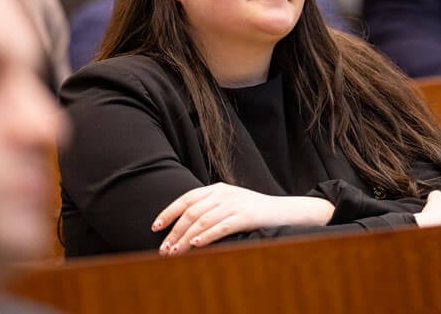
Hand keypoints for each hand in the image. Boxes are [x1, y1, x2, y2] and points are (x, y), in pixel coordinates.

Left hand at [152, 183, 334, 254]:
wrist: (285, 211)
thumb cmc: (254, 211)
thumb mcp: (230, 203)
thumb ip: (209, 208)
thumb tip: (183, 227)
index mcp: (218, 188)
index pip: (187, 198)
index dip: (169, 212)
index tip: (156, 227)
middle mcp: (224, 193)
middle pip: (191, 212)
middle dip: (174, 232)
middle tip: (164, 249)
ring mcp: (235, 204)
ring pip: (202, 221)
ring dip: (185, 238)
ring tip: (175, 253)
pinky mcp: (246, 216)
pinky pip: (221, 227)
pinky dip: (206, 236)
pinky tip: (195, 245)